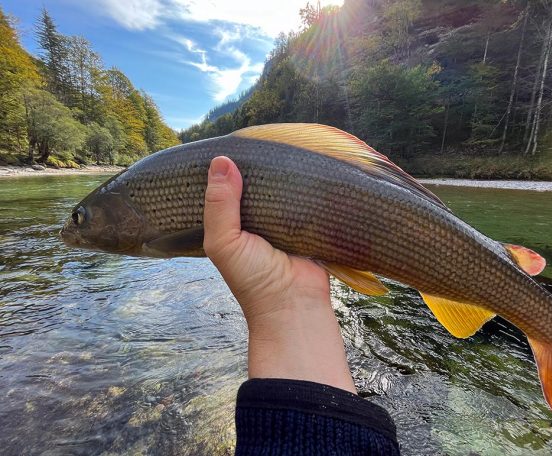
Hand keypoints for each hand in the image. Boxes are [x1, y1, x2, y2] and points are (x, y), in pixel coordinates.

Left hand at [203, 156, 355, 392]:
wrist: (295, 305)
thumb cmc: (253, 279)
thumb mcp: (225, 243)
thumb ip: (220, 205)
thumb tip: (222, 160)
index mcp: (231, 226)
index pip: (225, 191)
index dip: (225, 171)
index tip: (229, 143)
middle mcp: (256, 222)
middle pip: (255, 187)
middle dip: (257, 168)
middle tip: (261, 138)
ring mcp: (283, 223)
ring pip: (280, 191)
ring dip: (283, 176)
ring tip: (285, 144)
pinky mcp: (307, 224)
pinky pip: (305, 200)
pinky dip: (305, 187)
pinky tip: (308, 165)